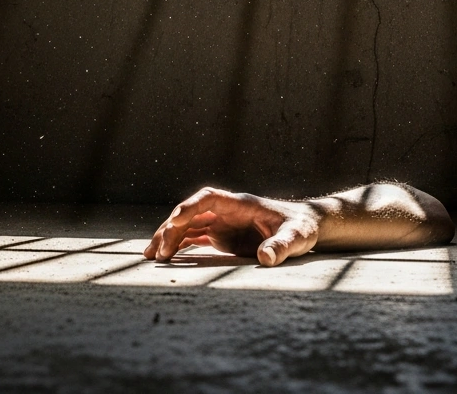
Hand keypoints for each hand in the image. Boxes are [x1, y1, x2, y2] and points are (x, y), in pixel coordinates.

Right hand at [143, 187, 323, 266]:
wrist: (305, 227)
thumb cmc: (302, 228)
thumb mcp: (296, 237)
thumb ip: (282, 246)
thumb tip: (266, 259)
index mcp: (240, 204)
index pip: (208, 198)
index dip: (189, 207)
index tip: (174, 219)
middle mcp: (226, 211)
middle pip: (191, 214)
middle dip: (172, 229)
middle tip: (160, 252)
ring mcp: (222, 223)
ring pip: (188, 226)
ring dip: (169, 238)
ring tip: (152, 256)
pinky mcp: (222, 237)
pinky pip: (194, 238)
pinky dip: (179, 246)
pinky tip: (166, 258)